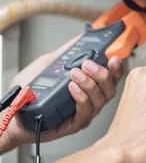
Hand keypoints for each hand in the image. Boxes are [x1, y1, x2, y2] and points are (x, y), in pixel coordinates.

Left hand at [1, 36, 123, 152]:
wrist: (12, 109)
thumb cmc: (29, 91)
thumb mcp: (49, 64)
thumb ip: (67, 52)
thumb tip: (81, 37)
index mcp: (89, 86)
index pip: (111, 77)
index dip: (116, 68)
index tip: (114, 58)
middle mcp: (90, 100)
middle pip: (110, 89)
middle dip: (103, 74)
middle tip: (88, 64)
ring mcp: (84, 113)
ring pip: (100, 100)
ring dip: (90, 84)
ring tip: (75, 74)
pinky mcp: (74, 125)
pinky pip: (85, 112)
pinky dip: (81, 98)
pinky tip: (72, 88)